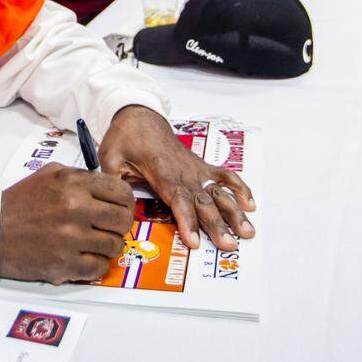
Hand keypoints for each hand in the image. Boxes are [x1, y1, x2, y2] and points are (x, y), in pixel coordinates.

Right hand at [0, 163, 133, 283]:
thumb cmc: (18, 203)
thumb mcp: (49, 174)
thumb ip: (80, 177)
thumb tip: (108, 186)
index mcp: (73, 183)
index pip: (121, 192)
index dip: (125, 202)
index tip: (119, 208)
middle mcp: (75, 208)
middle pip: (123, 220)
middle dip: (120, 225)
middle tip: (109, 228)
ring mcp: (71, 238)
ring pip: (115, 246)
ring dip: (108, 247)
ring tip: (93, 244)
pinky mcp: (64, 264)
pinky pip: (99, 268)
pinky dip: (95, 265)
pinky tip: (83, 258)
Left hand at [98, 106, 254, 251]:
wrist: (140, 116)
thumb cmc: (126, 137)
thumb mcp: (110, 157)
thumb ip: (113, 180)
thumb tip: (115, 202)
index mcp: (163, 174)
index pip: (179, 201)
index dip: (188, 221)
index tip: (195, 241)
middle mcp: (184, 173)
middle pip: (204, 203)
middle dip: (217, 225)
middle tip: (230, 245)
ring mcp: (195, 170)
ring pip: (219, 193)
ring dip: (234, 212)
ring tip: (248, 231)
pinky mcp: (200, 166)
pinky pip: (225, 176)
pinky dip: (239, 188)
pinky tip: (250, 204)